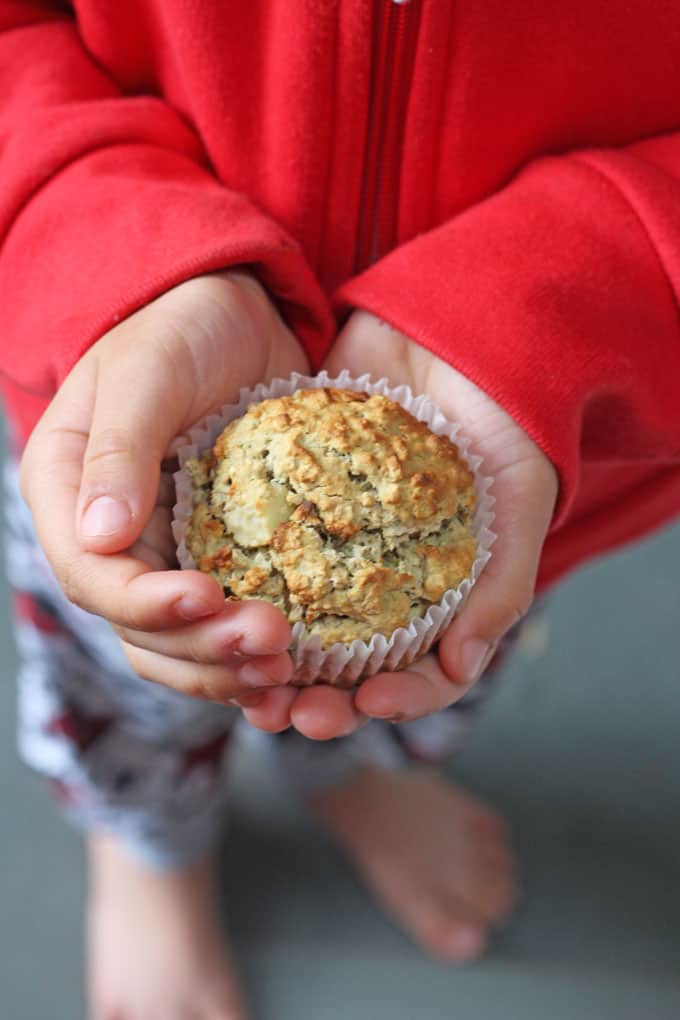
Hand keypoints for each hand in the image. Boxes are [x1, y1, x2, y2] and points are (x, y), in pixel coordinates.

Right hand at [21, 272, 307, 703]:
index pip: (93, 575)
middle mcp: (108, 538)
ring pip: (179, 643)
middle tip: (272, 643)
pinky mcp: (217, 557)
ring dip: (227, 667)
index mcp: (68, 493)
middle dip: (202, 646)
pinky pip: (221, 626)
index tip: (208, 599)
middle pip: (139, 626)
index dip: (146, 602)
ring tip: (285, 670)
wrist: (237, 315)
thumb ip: (121, 449)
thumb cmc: (181, 327)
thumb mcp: (148, 372)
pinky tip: (289, 679)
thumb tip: (100, 537)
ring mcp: (164, 553)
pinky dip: (247, 660)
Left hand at [240, 311, 557, 736]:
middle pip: (348, 663)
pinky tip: (217, 602)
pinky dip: (241, 583)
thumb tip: (462, 668)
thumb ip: (501, 585)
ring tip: (247, 681)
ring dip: (270, 661)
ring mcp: (335, 544)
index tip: (367, 701)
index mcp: (439, 593)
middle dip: (320, 697)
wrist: (456, 331)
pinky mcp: (293, 500)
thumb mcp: (520, 500)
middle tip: (291, 714)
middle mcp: (383, 580)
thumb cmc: (505, 421)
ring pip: (298, 623)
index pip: (420, 669)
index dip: (397, 698)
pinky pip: (264, 552)